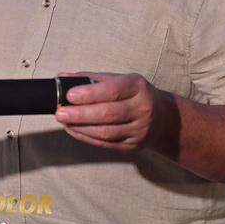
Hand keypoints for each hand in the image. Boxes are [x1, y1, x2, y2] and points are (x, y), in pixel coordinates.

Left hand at [54, 71, 169, 151]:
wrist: (164, 118)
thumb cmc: (133, 94)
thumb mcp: (118, 79)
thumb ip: (90, 78)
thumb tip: (62, 77)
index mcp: (138, 87)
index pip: (113, 91)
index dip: (90, 94)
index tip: (69, 95)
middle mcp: (142, 108)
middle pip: (109, 114)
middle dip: (81, 114)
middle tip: (60, 113)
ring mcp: (140, 130)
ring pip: (107, 132)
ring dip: (81, 128)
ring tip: (64, 122)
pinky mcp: (133, 146)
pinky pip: (107, 143)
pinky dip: (86, 137)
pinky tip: (73, 130)